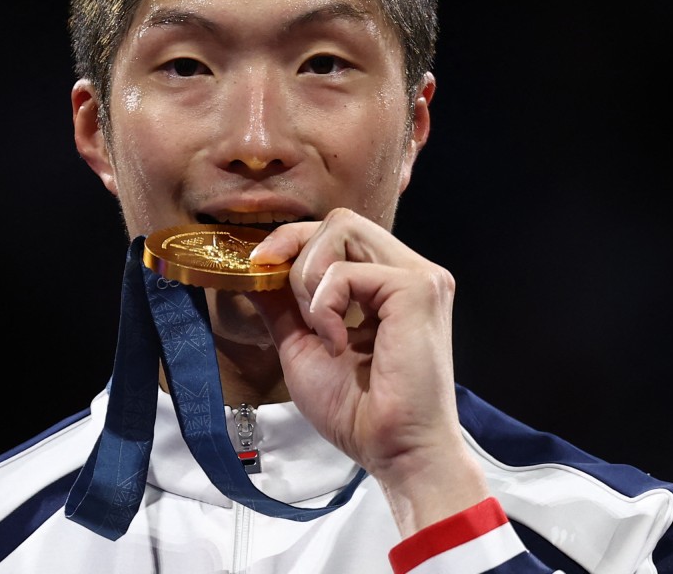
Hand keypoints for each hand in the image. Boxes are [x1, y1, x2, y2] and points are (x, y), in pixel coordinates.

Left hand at [246, 208, 490, 534]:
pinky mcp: (417, 289)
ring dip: (311, 279)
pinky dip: (325, 306)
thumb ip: (284, 305)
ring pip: (342, 230)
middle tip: (294, 307)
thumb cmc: (357, 410)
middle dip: (298, 254)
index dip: (292, 240)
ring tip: (321, 329)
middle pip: (340, 221)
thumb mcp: (303, 346)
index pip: (337, 231)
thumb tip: (254, 269)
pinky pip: (347, 271)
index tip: (259, 265)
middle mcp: (410, 271)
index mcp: (389, 282)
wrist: (393, 450)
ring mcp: (419, 277)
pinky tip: (338, 344)